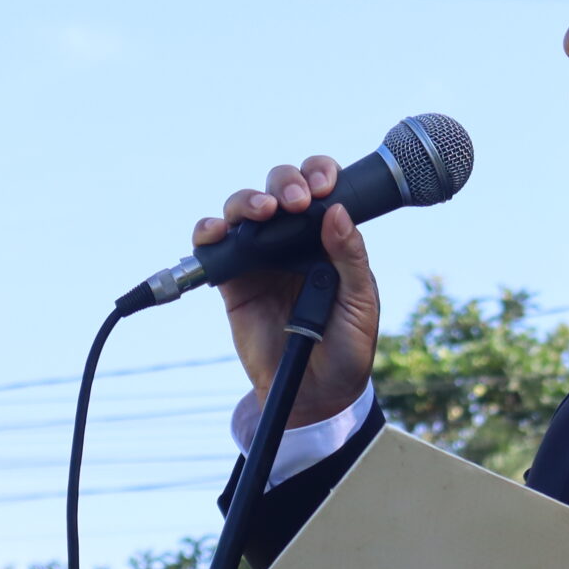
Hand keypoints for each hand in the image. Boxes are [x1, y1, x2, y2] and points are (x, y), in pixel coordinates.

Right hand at [195, 157, 382, 427]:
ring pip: (243, 209)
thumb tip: (337, 212)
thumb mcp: (360, 303)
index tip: (323, 185)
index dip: (318, 174)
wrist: (316, 394)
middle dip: (284, 182)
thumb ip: (351, 259)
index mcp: (328, 238)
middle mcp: (293, 240)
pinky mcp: (233, 281)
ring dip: (247, 200)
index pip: (321, 189)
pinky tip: (217, 232)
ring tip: (263, 212)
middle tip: (296, 201)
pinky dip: (208, 232)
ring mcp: (260, 257)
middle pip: (278, 188)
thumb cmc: (346, 348)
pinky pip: (213, 247)